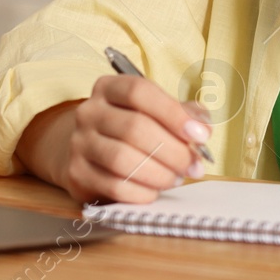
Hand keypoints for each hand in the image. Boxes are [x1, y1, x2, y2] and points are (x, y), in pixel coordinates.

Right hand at [15, 74, 210, 204]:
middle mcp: (89, 112)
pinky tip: (155, 191)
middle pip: (134, 128)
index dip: (173, 113)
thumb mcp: (154, 111)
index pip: (140, 92)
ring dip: (159, 173)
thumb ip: (181, 114)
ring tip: (177, 178)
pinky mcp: (77, 173)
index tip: (200, 134)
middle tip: (194, 165)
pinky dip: (141, 191)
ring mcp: (79, 143)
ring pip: (122, 159)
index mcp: (110, 88)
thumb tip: (203, 126)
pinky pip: (113, 185)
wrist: (88, 151)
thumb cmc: (130, 128)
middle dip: (173, 150)